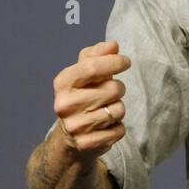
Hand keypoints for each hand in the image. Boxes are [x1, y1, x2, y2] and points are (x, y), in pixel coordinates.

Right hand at [52, 40, 129, 157]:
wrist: (70, 138)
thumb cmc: (82, 97)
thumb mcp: (83, 73)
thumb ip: (97, 55)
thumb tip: (113, 45)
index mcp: (62, 83)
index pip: (91, 67)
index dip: (114, 62)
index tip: (126, 62)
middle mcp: (65, 104)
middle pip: (112, 89)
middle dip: (118, 89)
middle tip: (109, 95)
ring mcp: (75, 126)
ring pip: (118, 110)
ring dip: (118, 109)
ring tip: (105, 111)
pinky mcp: (87, 143)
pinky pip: (119, 130)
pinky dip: (117, 128)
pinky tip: (104, 127)